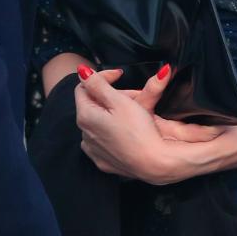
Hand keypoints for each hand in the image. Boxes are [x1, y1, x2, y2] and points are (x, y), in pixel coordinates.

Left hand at [75, 66, 224, 184]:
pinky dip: (113, 131)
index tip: (119, 75)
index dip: (102, 76)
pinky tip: (126, 130)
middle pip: (93, 105)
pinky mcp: (104, 161)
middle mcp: (84, 134)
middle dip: (112, 95)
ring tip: (133, 111)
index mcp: (85, 116)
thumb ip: (98, 83)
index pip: (84, 87)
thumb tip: (82, 71)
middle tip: (134, 94)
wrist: (154, 164)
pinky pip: (104, 140)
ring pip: (99, 122)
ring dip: (112, 113)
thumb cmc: (139, 131)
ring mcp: (93, 150)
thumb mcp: (119, 100)